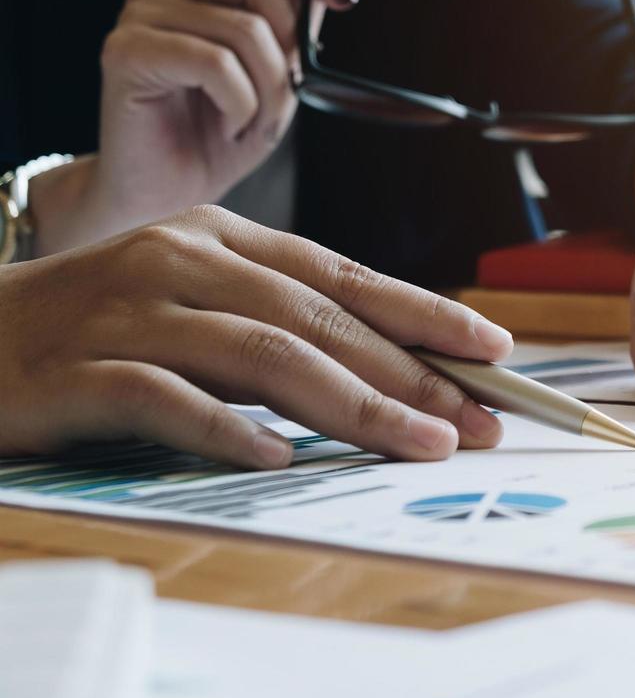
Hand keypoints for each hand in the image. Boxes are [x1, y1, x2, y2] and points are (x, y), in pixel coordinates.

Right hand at [0, 206, 512, 467]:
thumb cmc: (98, 325)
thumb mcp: (196, 297)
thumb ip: (276, 321)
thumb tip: (390, 368)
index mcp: (220, 237)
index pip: (343, 276)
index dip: (425, 313)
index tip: (495, 351)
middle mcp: (181, 260)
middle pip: (319, 318)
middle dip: (412, 372)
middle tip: (482, 419)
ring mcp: (128, 313)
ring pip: (262, 355)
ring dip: (352, 405)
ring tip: (418, 443)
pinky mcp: (76, 373)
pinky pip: (164, 399)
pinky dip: (228, 430)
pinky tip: (280, 460)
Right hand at [87, 0, 356, 238]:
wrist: (168, 197)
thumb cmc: (219, 132)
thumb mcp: (280, 64)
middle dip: (291, 40)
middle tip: (282, 89)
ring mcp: (140, 17)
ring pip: (245, 26)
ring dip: (270, 87)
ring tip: (251, 120)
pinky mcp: (125, 53)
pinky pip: (214, 62)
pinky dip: (240, 104)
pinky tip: (229, 126)